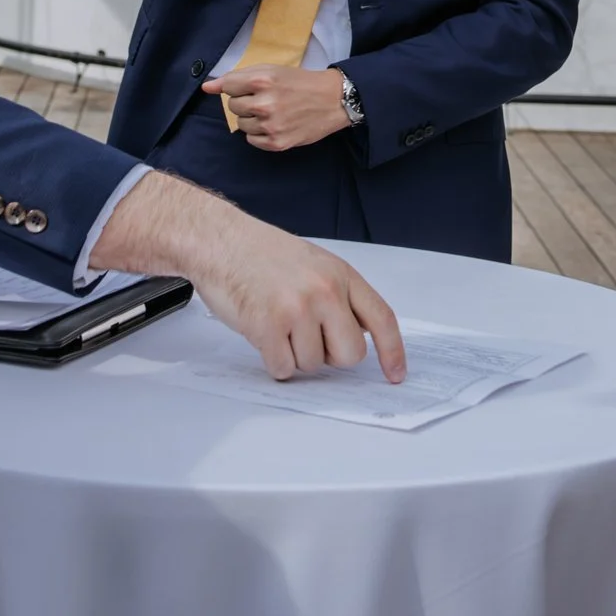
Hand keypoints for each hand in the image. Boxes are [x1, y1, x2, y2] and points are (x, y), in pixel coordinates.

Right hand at [89, 172, 406, 382]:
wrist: (220, 242)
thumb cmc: (262, 254)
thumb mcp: (315, 264)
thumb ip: (340, 295)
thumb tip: (359, 334)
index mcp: (341, 275)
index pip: (381, 319)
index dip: (392, 351)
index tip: (395, 374)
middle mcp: (325, 291)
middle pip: (350, 354)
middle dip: (330, 355)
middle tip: (307, 335)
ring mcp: (297, 309)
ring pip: (313, 365)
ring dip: (295, 354)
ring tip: (278, 323)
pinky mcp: (268, 326)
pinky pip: (284, 368)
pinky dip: (273, 360)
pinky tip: (263, 333)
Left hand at [205, 65, 349, 151]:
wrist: (333, 100)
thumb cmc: (299, 82)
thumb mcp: (270, 70)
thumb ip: (237, 77)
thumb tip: (207, 87)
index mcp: (262, 80)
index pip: (228, 86)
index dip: (239, 86)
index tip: (252, 87)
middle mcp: (264, 104)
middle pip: (233, 106)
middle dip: (245, 102)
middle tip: (265, 99)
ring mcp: (271, 126)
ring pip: (241, 124)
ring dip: (252, 118)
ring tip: (272, 112)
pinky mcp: (277, 143)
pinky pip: (252, 140)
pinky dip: (259, 133)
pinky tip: (274, 124)